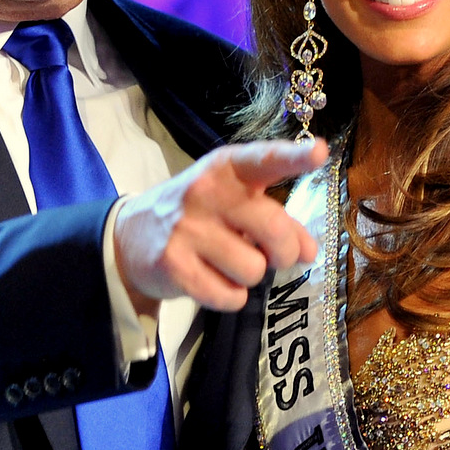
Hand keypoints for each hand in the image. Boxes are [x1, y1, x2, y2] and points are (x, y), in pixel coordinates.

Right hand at [114, 139, 325, 312]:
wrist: (130, 236)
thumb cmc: (198, 214)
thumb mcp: (235, 203)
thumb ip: (277, 220)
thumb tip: (310, 251)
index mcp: (227, 168)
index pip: (263, 159)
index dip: (294, 157)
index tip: (320, 152)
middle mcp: (205, 191)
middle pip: (274, 230)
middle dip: (284, 253)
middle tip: (271, 256)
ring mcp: (187, 228)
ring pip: (254, 271)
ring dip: (250, 277)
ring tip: (227, 264)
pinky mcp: (173, 264)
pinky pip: (229, 296)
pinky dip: (229, 297)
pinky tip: (211, 280)